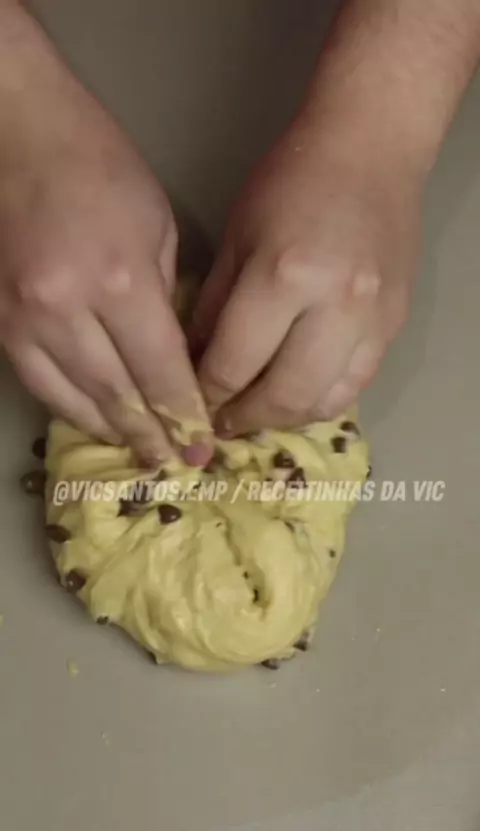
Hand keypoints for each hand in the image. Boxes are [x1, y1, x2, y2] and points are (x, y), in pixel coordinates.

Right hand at [0, 17, 210, 465]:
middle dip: (150, 435)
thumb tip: (171, 354)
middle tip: (174, 464)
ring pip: (71, 398)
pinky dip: (68, 407)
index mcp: (120, 281)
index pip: (158, 371)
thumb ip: (165, 298)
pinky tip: (93, 421)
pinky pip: (36, 382)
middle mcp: (67, 310)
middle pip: (116, 394)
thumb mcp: (156, 226)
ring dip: (110, 431)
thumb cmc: (98, 165)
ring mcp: (23, 318)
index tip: (200, 446)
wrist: (16, 132)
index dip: (181, 415)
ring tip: (139, 453)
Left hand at [190, 117, 422, 433]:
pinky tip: (295, 394)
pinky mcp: (395, 326)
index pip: (234, 363)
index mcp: (285, 276)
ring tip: (257, 412)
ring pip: (324, 402)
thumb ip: (213, 309)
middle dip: (244, 418)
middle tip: (221, 421)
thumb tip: (192, 367)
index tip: (190, 404)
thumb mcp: (236, 239)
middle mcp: (336, 307)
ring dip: (284, 418)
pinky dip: (320, 401)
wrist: (371, 151)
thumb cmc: (291, 182)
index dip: (206, 394)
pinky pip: (356, 386)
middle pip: (284, 396)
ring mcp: (373, 321)